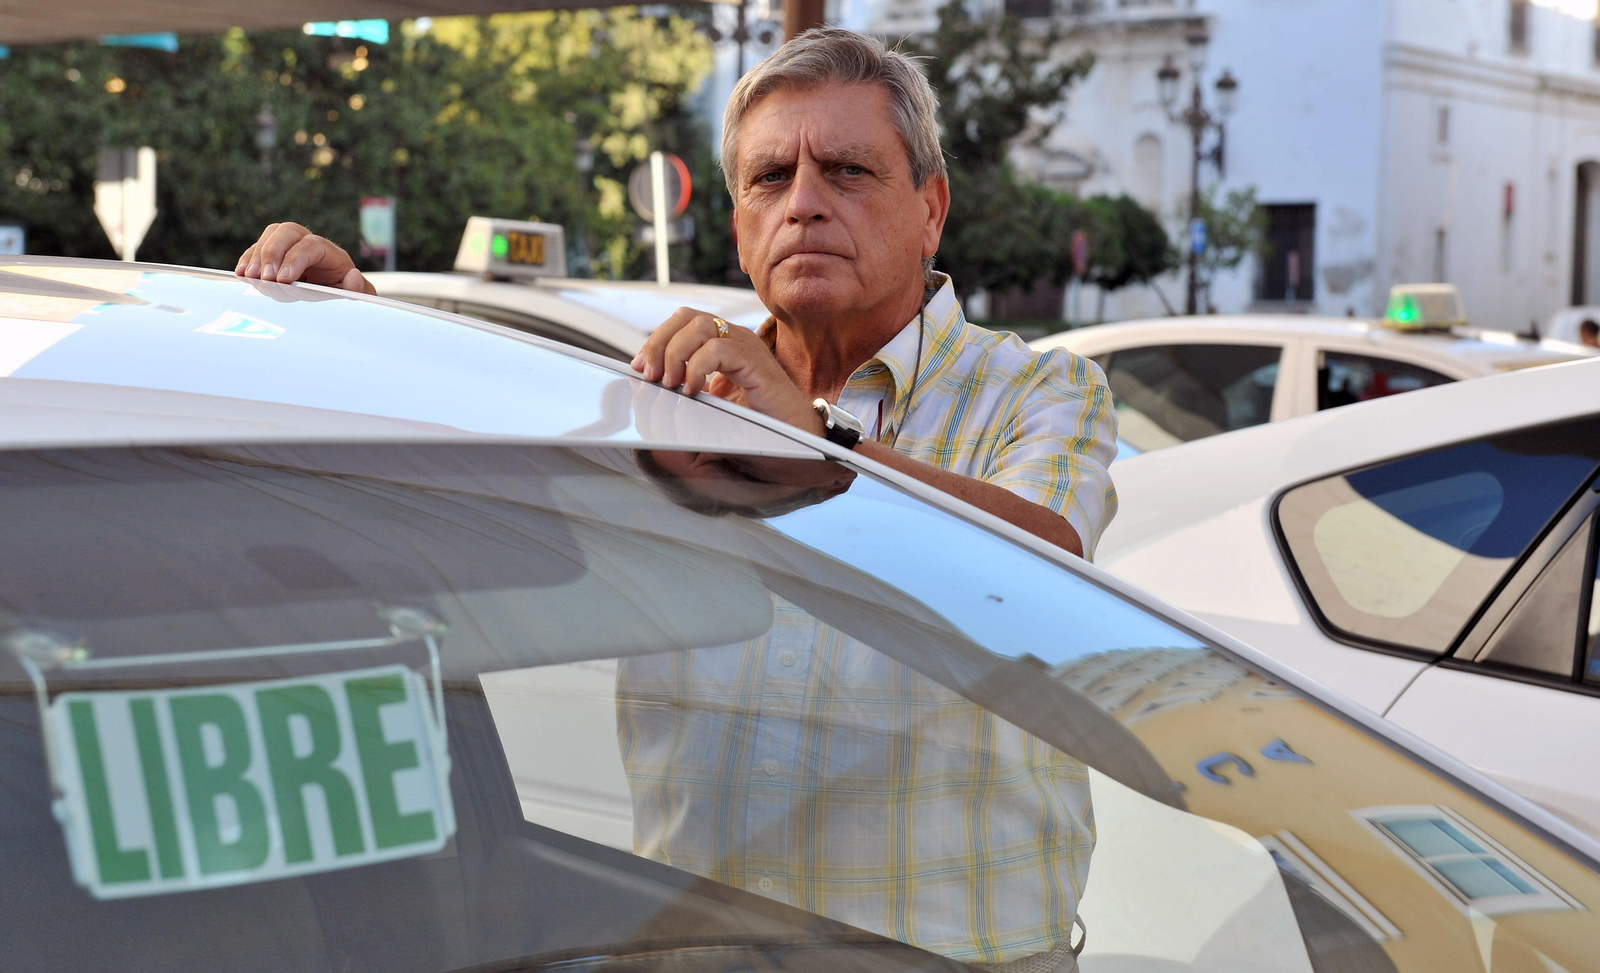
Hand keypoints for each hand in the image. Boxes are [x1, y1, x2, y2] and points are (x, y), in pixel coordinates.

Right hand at [235, 222, 374, 293]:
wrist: (327, 286)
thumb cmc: (340, 287)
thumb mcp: (355, 291)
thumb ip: (359, 289)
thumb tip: (353, 277)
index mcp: (328, 250)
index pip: (310, 246)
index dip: (295, 260)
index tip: (285, 279)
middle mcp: (306, 240)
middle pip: (286, 232)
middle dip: (273, 254)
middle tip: (266, 277)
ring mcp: (286, 244)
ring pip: (268, 236)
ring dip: (256, 257)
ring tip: (251, 277)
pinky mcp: (270, 252)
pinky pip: (255, 248)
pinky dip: (247, 259)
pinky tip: (242, 274)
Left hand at [632, 308, 821, 434]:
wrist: (799, 440)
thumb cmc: (760, 426)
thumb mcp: (713, 407)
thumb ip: (688, 395)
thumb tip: (652, 396)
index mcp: (724, 344)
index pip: (683, 321)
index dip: (656, 339)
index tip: (640, 367)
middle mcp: (735, 338)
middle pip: (686, 316)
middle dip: (658, 343)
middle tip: (649, 375)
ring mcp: (747, 347)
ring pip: (699, 326)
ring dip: (675, 354)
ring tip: (671, 383)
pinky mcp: (756, 363)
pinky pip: (718, 349)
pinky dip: (697, 368)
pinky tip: (694, 390)